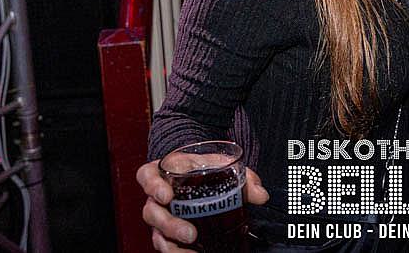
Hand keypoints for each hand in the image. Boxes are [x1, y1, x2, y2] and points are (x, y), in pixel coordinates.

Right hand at [137, 159, 268, 251]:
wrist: (196, 172)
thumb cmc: (204, 167)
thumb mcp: (221, 164)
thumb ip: (242, 175)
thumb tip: (262, 195)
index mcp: (165, 172)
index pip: (146, 176)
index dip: (152, 186)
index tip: (167, 196)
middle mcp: (157, 196)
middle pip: (151, 211)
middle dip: (169, 225)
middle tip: (190, 234)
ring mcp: (161, 216)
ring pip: (156, 232)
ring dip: (173, 243)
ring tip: (191, 249)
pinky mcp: (166, 232)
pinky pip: (166, 244)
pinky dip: (177, 251)